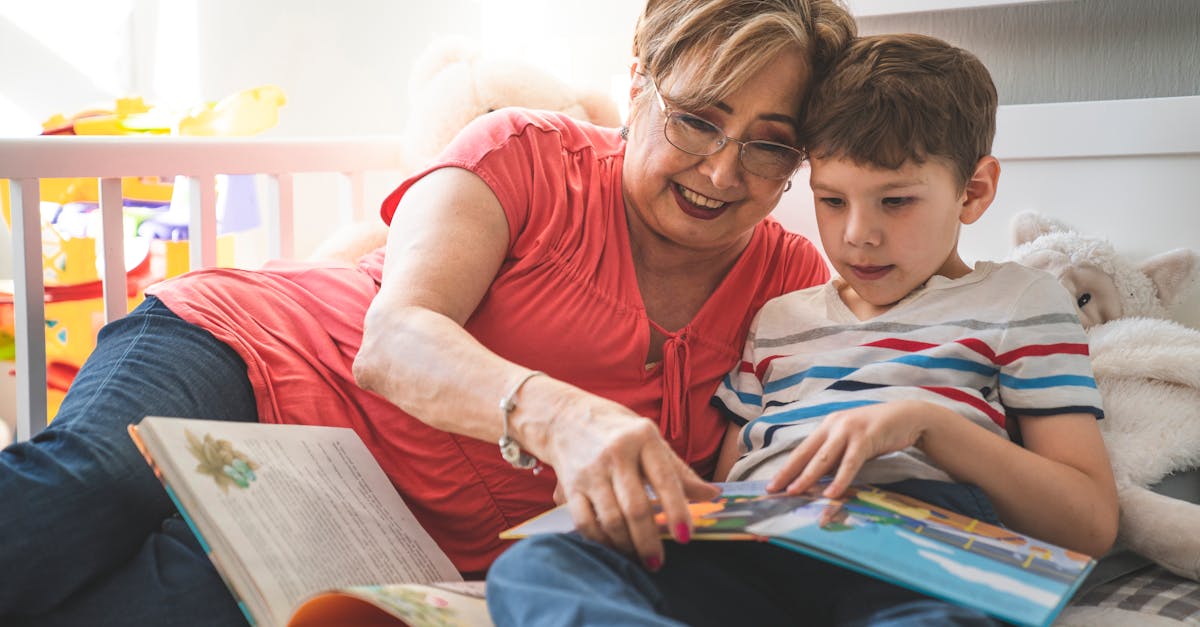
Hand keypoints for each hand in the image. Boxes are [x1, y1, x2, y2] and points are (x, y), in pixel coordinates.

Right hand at [542, 394, 719, 570]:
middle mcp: (616, 453)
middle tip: (658, 562)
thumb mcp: (652, 441)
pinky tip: (613, 545)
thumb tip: (713, 495)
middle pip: (636, 507)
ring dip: (626, 544)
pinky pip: (585, 521)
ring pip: (611, 519)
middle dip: (649, 541)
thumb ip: (680, 471)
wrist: (567, 418)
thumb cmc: (620, 432)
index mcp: (643, 438)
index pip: (665, 479)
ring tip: (638, 556)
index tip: (685, 537)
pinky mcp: (570, 486)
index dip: (677, 510)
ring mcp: (590, 471)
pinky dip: (601, 540)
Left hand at [766, 400, 940, 497]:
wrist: (907, 416)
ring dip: (808, 476)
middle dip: (788, 473)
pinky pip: (850, 462)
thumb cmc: (877, 433)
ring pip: (824, 458)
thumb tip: (817, 480)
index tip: (771, 485)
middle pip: (806, 453)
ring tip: (794, 492)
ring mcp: (849, 429)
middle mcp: (833, 425)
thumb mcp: (851, 443)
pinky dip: (840, 478)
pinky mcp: (866, 436)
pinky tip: (831, 492)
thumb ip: (835, 457)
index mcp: (827, 426)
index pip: (801, 450)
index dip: (786, 468)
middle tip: (773, 490)